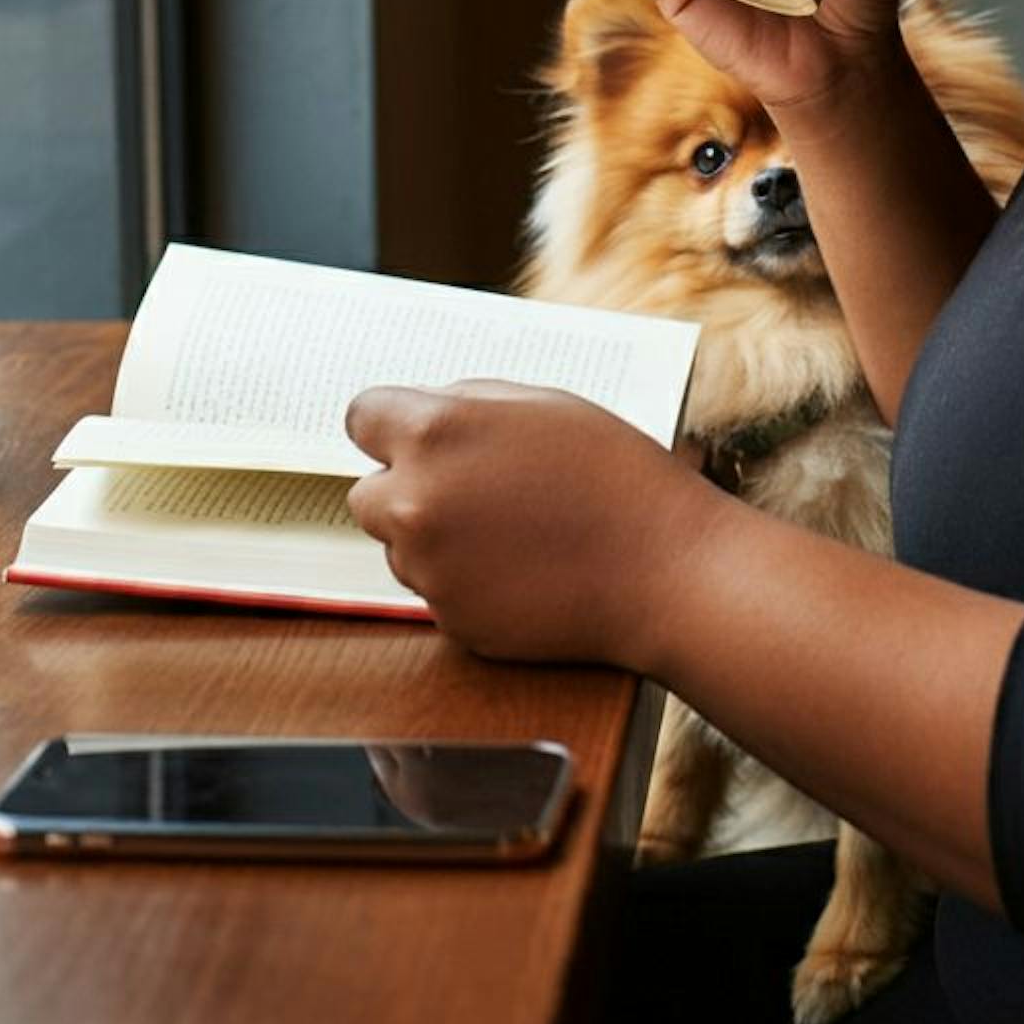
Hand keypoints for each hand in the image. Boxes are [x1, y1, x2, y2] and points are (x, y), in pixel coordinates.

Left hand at [344, 380, 720, 667]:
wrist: (663, 569)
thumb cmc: (615, 474)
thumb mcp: (544, 404)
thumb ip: (468, 403)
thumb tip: (419, 415)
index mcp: (435, 432)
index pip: (361, 417)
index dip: (390, 426)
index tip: (411, 436)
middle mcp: (416, 501)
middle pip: (367, 493)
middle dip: (407, 488)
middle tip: (473, 488)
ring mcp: (428, 568)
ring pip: (400, 546)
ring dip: (436, 537)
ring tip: (514, 530)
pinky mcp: (449, 620)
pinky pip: (436, 591)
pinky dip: (465, 581)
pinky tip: (523, 567)